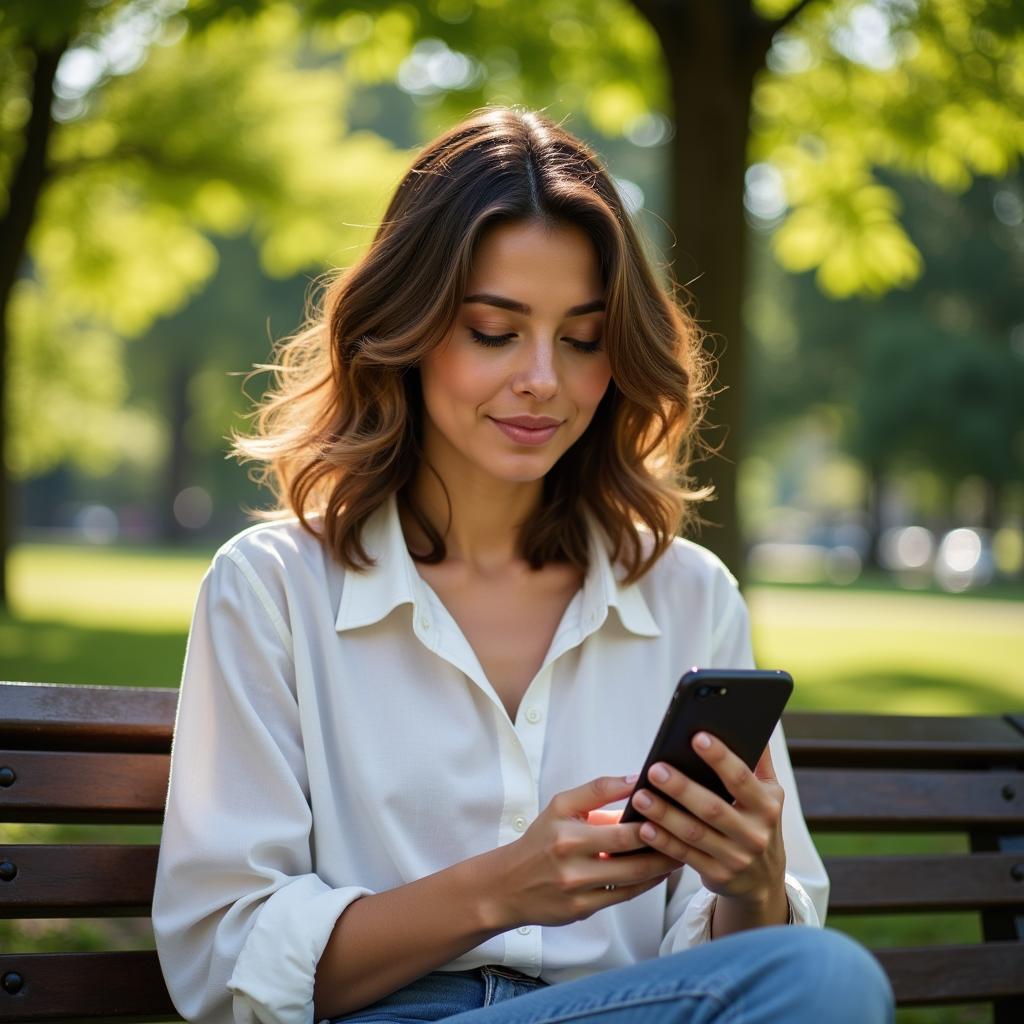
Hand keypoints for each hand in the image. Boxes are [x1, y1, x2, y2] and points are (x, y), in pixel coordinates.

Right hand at [483, 775, 682, 930]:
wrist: (508, 884)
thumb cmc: (540, 840)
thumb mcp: (560, 806)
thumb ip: (597, 790)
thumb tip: (635, 779)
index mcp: (567, 833)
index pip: (619, 827)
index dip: (651, 820)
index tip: (673, 810)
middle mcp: (572, 863)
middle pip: (630, 854)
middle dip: (663, 844)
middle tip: (688, 832)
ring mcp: (578, 890)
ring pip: (632, 879)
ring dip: (661, 866)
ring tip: (681, 851)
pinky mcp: (582, 910)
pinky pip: (624, 896)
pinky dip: (646, 884)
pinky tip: (659, 872)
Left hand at [628, 734, 785, 908]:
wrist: (764, 881)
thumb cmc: (758, 822)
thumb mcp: (768, 794)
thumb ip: (758, 761)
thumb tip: (753, 721)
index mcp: (766, 806)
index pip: (741, 778)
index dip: (720, 758)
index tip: (696, 737)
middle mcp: (754, 834)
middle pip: (713, 808)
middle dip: (682, 788)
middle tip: (654, 768)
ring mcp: (736, 858)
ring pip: (694, 834)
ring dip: (664, 814)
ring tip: (640, 795)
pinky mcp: (717, 875)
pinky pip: (685, 856)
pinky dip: (663, 842)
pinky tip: (644, 826)